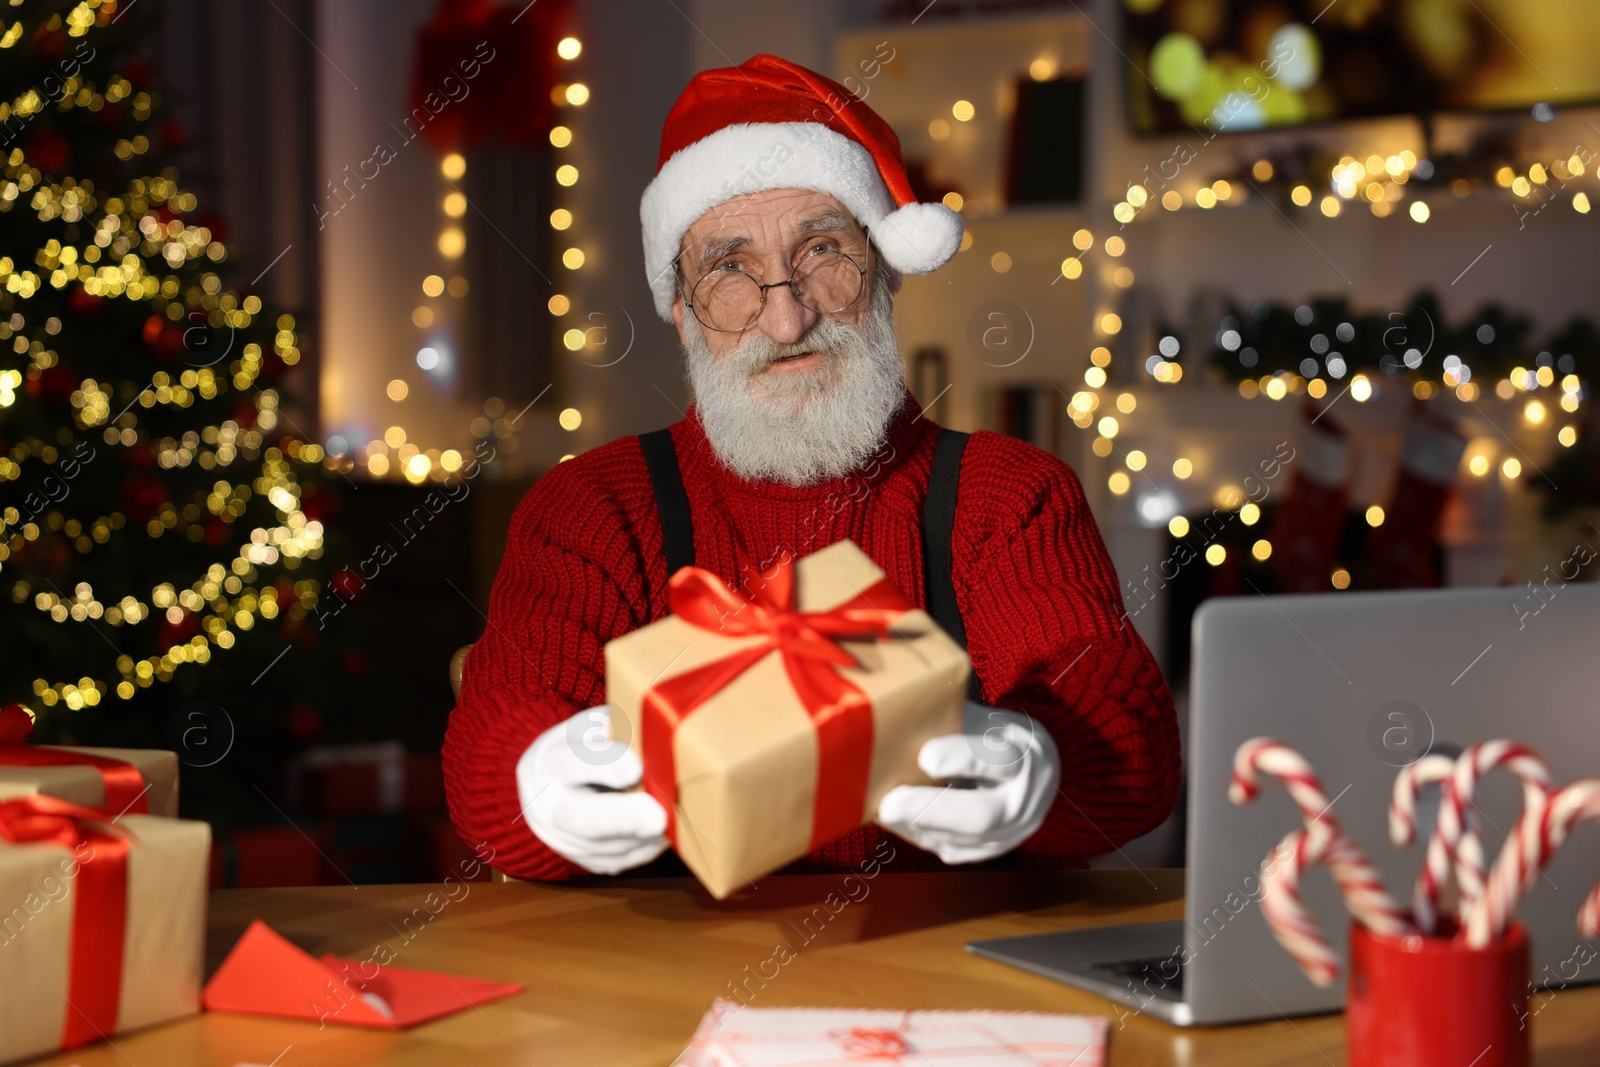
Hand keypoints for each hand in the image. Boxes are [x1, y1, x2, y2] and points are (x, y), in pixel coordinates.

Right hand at [516, 704, 668, 874]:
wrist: (553, 783)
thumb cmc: (584, 744)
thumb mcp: (594, 724)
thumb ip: (618, 728)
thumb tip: (658, 730)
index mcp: (549, 763)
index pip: (571, 764)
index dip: (603, 766)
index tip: (635, 768)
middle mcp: (549, 807)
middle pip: (581, 820)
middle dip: (622, 819)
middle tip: (658, 817)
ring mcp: (565, 841)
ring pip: (609, 847)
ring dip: (646, 834)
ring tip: (675, 814)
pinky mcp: (587, 862)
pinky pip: (623, 861)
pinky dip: (648, 846)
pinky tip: (666, 829)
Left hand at [875, 700, 1058, 863]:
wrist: (1040, 777)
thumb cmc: (1003, 739)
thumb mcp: (991, 722)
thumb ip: (957, 720)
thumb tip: (904, 709)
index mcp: (1025, 758)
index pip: (999, 761)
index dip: (962, 759)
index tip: (925, 756)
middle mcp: (1022, 802)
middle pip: (981, 816)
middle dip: (930, 811)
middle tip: (889, 805)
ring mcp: (1010, 833)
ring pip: (962, 841)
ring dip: (916, 826)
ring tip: (881, 810)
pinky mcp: (990, 850)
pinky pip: (953, 851)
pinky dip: (920, 835)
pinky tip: (897, 821)